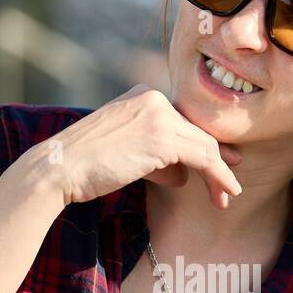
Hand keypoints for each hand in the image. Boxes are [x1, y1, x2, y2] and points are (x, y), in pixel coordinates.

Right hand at [32, 86, 242, 209]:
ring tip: (226, 197)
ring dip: (219, 174)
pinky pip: (203, 156)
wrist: (61, 166)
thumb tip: (181, 172)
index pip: (184, 120)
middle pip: (197, 131)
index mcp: (142, 96)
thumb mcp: (125, 150)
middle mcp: (153, 98)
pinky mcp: (162, 137)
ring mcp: (159, 115)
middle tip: (231, 182)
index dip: (206, 143)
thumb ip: (155, 155)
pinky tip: (226, 192)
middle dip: (218, 159)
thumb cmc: (86, 165)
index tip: (224, 160)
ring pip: (205, 145)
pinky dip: (219, 175)